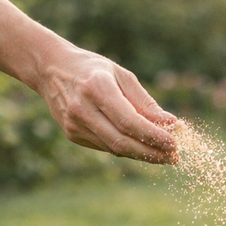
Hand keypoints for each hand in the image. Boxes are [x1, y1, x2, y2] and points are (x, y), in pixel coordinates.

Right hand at [34, 41, 178, 163]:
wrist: (51, 70)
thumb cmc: (93, 69)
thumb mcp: (121, 75)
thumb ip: (145, 102)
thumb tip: (171, 124)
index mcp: (97, 88)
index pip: (129, 121)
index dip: (154, 136)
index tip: (175, 144)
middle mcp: (82, 109)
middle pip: (122, 141)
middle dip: (151, 153)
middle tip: (174, 157)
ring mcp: (74, 125)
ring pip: (114, 148)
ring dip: (142, 154)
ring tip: (164, 155)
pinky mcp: (72, 135)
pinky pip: (105, 147)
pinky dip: (126, 149)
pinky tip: (142, 148)